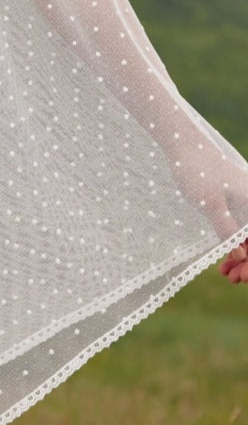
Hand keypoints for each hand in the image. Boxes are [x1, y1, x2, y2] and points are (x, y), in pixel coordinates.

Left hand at [163, 137, 247, 279]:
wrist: (184, 145)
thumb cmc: (197, 171)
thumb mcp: (211, 205)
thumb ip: (228, 231)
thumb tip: (241, 256)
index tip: (241, 278)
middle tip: (231, 279)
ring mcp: (246, 202)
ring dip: (242, 256)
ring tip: (225, 273)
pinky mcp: (235, 201)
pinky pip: (241, 227)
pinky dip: (235, 244)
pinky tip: (223, 260)